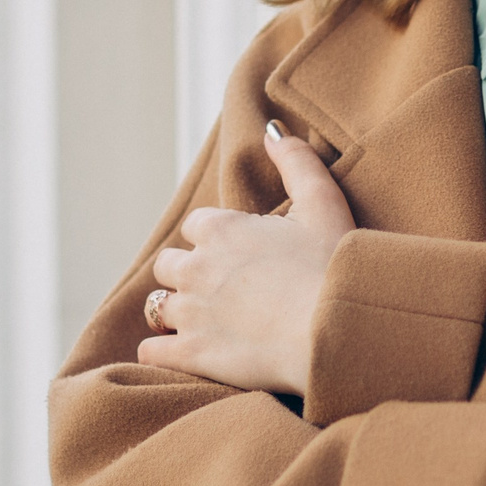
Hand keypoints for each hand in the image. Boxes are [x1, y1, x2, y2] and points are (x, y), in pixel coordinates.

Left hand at [137, 122, 354, 395]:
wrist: (333, 331)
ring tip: (200, 321)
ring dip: (174, 312)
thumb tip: (273, 131)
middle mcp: (195, 268)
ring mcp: (190, 313)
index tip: (236, 253)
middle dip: (187, 273)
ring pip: (157, 307)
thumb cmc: (332, 265)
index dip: (215, 238)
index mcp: (220, 230)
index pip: (196, 226)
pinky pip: (152, 350)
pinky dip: (161, 352)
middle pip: (168, 265)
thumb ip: (296, 161)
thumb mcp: (323, 202)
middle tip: (216, 288)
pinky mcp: (191, 355)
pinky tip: (178, 354)